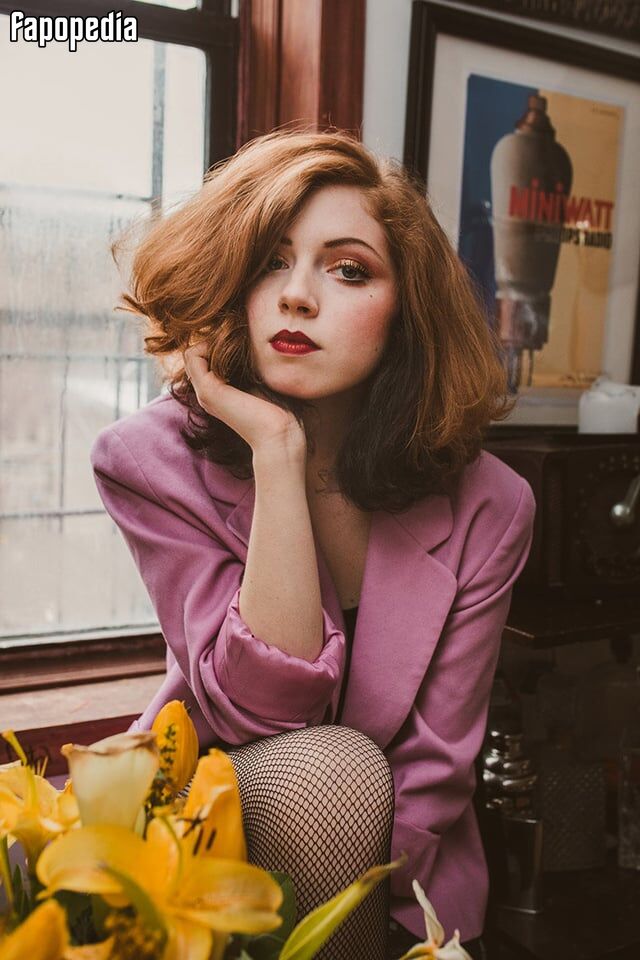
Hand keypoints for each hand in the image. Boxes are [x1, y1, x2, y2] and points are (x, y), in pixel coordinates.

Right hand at [183, 342, 306, 455]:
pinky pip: (193, 355)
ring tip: (233, 340)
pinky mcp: (208, 390)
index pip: (202, 359)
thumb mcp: (260, 382)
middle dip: (212, 340)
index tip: (239, 339)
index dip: (216, 344)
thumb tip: (250, 341)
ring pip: (192, 353)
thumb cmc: (278, 410)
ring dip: (210, 340)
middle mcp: (207, 393)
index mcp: (218, 393)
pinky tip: (232, 346)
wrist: (279, 433)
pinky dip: (208, 344)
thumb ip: (249, 367)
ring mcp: (204, 392)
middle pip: (195, 355)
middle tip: (235, 336)